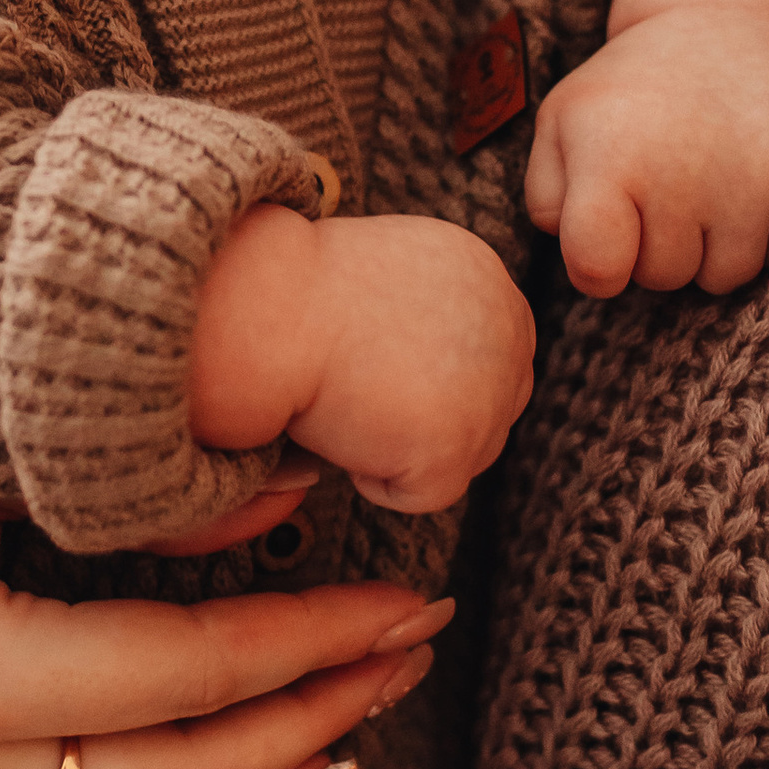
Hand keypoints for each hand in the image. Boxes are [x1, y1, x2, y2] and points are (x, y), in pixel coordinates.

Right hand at [191, 208, 535, 513]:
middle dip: (432, 417)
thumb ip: (432, 313)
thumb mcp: (389, 274)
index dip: (439, 379)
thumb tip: (436, 371)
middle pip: (493, 410)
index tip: (383, 375)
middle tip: (362, 397)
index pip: (495, 355)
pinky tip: (339, 428)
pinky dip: (375, 478)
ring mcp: (489, 389)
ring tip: (347, 401)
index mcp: (486, 275)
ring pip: (464, 456)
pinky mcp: (455, 444)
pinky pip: (425, 493)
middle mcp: (505, 327)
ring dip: (403, 444)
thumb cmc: (296, 291)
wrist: (264, 309)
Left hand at [525, 14, 768, 293]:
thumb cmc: (634, 92)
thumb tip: (583, 258)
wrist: (730, 28)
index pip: (598, 269)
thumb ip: (549, 198)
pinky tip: (750, 178)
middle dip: (655, 245)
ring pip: (723, 277)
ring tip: (706, 177)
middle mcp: (682, 174)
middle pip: (661, 277)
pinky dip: (765, 233)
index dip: (598, 266)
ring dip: (712, 244)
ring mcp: (752, 185)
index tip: (605, 237)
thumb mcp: (564, 122)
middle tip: (664, 179)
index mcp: (611, 157)